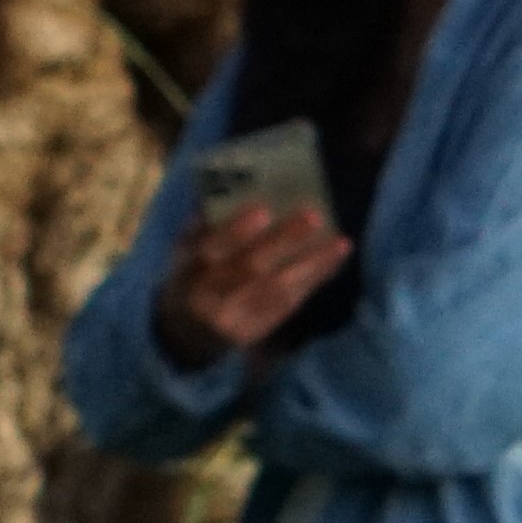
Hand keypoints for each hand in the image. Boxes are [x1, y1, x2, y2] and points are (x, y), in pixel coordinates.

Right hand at [152, 201, 353, 369]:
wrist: (187, 332)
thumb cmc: (191, 277)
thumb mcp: (183, 252)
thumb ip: (201, 227)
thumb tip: (224, 190)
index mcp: (188, 269)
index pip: (212, 248)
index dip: (237, 230)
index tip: (264, 210)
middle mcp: (210, 297)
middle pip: (250, 268)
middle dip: (284, 242)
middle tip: (313, 216)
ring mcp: (234, 318)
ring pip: (277, 289)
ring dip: (311, 264)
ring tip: (339, 242)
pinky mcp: (255, 331)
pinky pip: (289, 304)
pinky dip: (313, 280)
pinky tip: (333, 260)